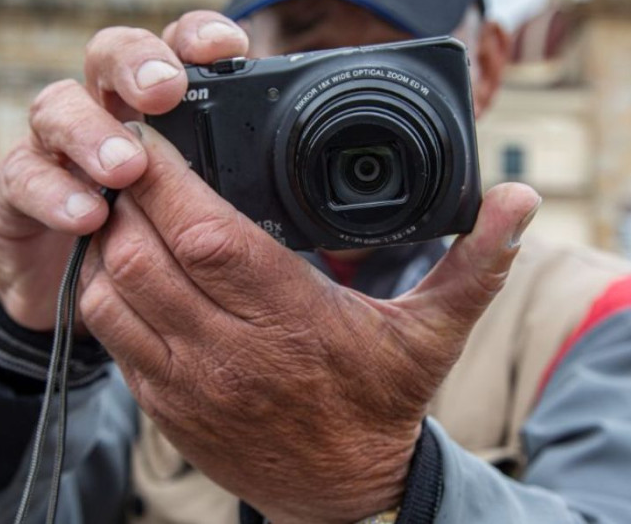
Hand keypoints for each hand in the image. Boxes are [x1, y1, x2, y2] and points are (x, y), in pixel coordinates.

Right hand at [0, 12, 248, 328]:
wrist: (85, 294)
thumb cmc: (155, 236)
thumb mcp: (200, 210)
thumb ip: (232, 188)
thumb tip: (296, 194)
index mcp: (156, 105)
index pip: (174, 48)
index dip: (196, 37)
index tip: (227, 48)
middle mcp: (104, 108)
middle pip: (110, 56)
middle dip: (137, 64)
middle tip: (164, 90)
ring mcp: (55, 145)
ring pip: (58, 107)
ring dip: (93, 133)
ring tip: (128, 168)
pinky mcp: (17, 189)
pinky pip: (24, 177)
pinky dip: (55, 194)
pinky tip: (87, 216)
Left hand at [78, 123, 541, 522]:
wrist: (344, 495)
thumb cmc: (383, 403)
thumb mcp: (435, 332)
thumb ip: (475, 262)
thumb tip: (522, 200)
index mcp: (294, 321)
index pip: (208, 235)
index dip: (171, 180)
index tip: (161, 141)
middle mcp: (230, 353)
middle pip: (144, 255)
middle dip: (128, 199)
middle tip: (134, 163)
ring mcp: (189, 385)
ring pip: (112, 294)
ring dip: (109, 243)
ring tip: (128, 208)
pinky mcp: (165, 407)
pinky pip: (110, 338)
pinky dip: (107, 290)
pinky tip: (127, 264)